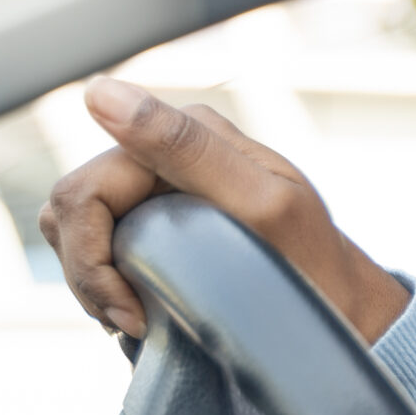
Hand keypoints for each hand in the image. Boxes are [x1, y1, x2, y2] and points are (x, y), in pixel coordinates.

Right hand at [39, 77, 409, 345]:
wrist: (345, 315)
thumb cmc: (315, 266)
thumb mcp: (262, 206)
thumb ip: (185, 148)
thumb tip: (100, 92)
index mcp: (187, 134)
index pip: (84, 191)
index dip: (92, 259)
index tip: (133, 312)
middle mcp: (165, 154)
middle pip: (70, 211)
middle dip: (90, 276)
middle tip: (135, 322)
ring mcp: (157, 192)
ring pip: (72, 231)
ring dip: (94, 283)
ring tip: (140, 318)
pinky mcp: (155, 228)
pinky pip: (96, 250)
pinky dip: (106, 286)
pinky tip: (143, 311)